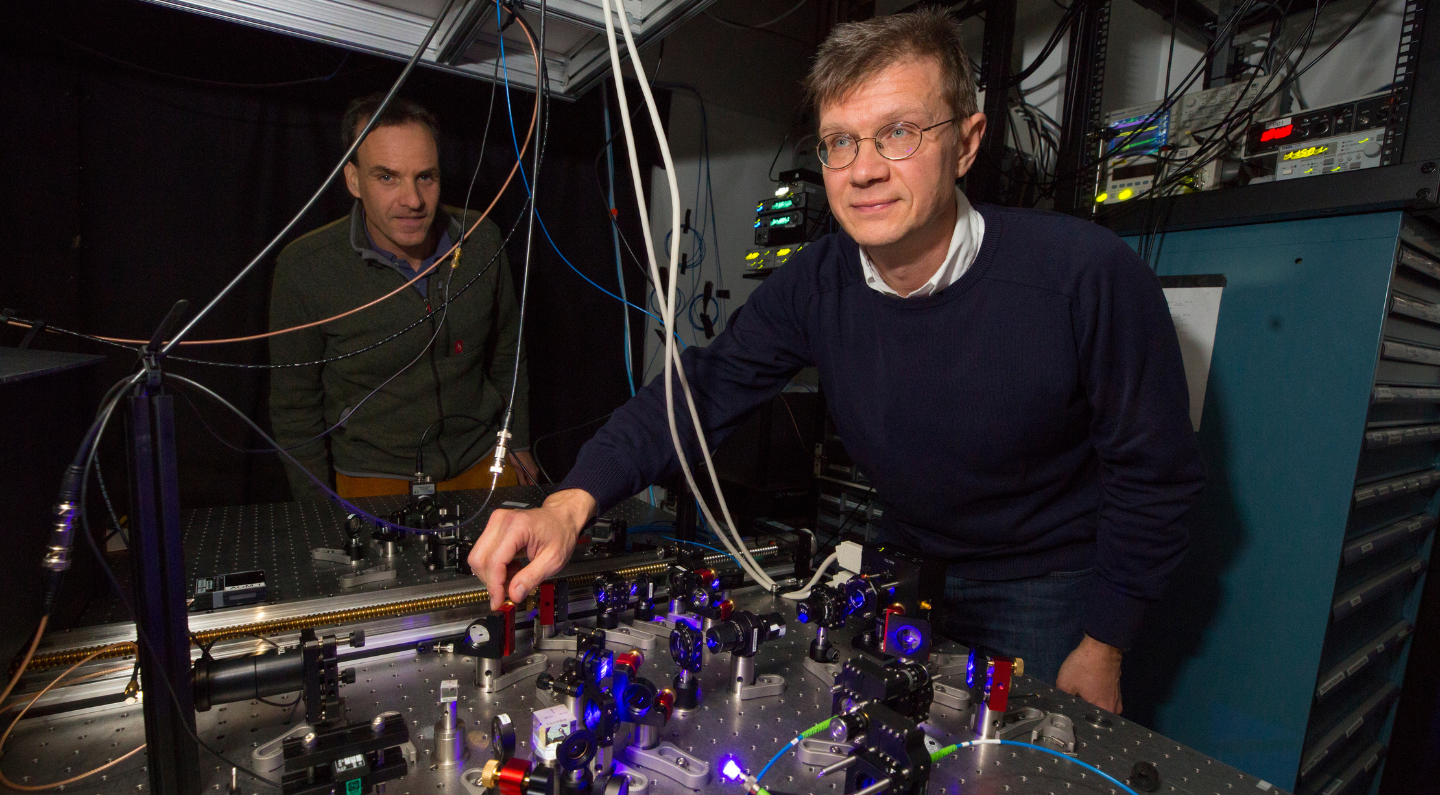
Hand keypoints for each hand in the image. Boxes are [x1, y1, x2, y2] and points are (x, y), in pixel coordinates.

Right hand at [468, 488, 595, 608]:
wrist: (561, 518)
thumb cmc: (560, 533)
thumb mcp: (553, 561)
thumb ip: (531, 578)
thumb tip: (514, 595)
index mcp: (517, 526)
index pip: (494, 561)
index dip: (494, 586)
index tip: (498, 602)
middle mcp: (502, 521)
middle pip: (480, 560)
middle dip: (491, 581)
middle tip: (509, 592)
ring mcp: (495, 522)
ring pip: (478, 558)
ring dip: (493, 575)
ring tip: (515, 576)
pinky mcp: (493, 528)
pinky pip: (484, 553)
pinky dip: (495, 567)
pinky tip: (512, 567)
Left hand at [509, 450, 539, 484]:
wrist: (518, 448)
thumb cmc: (517, 458)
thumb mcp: (518, 470)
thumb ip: (521, 479)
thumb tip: (523, 486)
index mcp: (533, 473)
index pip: (533, 484)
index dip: (528, 487)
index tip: (524, 490)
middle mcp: (536, 471)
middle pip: (533, 481)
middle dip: (527, 484)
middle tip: (521, 486)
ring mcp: (534, 468)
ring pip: (531, 477)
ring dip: (527, 480)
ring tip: (521, 481)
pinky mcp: (531, 465)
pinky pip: (530, 473)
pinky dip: (527, 476)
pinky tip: (522, 476)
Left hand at [1055, 634, 1122, 712]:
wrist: (1101, 646)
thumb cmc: (1084, 666)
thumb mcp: (1065, 683)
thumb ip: (1062, 698)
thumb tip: (1061, 705)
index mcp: (1102, 711)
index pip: (1086, 721)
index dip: (1075, 716)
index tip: (1067, 711)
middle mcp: (1114, 709)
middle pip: (1093, 715)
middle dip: (1082, 710)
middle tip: (1071, 703)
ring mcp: (1117, 699)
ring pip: (1099, 706)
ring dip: (1088, 701)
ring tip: (1078, 695)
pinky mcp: (1116, 689)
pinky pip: (1103, 698)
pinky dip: (1095, 695)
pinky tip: (1086, 688)